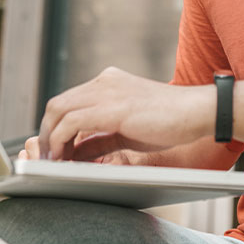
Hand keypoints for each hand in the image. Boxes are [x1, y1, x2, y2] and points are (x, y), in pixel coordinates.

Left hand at [24, 66, 213, 161]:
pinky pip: (72, 122)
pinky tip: (65, 157)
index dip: (54, 127)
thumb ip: (99, 137)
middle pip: (57, 104)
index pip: (68, 101)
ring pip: (58, 110)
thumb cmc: (169, 122)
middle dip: (46, 133)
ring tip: (54, 161)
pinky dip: (61, 140)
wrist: (197, 111)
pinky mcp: (112, 107)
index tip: (54, 150)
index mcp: (108, 82)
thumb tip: (74, 151)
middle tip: (47, 158)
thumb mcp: (127, 130)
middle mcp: (104, 82)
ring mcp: (107, 91)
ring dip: (50, 139)